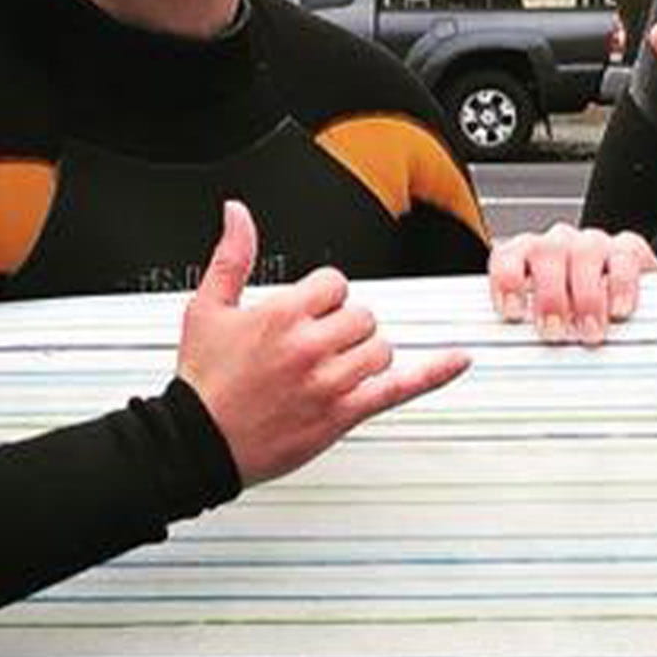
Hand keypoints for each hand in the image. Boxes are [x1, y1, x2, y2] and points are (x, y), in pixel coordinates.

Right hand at [176, 201, 468, 485]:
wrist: (199, 442)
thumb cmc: (203, 382)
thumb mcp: (207, 309)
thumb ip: (231, 257)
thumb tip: (238, 214)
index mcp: (282, 314)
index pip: (335, 283)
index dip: (324, 298)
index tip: (309, 314)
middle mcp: (311, 345)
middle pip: (362, 315)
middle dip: (344, 326)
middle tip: (317, 346)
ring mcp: (330, 381)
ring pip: (380, 348)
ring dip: (365, 353)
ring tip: (335, 367)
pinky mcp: (343, 413)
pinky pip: (400, 388)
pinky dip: (434, 373)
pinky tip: (457, 360)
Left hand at [489, 223, 656, 345]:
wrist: (627, 294)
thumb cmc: (574, 311)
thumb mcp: (547, 319)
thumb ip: (531, 329)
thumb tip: (522, 363)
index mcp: (528, 255)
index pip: (508, 255)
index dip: (507, 280)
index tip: (513, 312)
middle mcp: (559, 243)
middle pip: (546, 252)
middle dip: (549, 295)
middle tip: (554, 331)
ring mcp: (593, 243)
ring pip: (584, 251)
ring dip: (586, 295)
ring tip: (589, 330)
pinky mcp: (629, 248)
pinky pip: (624, 256)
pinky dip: (620, 284)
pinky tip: (618, 310)